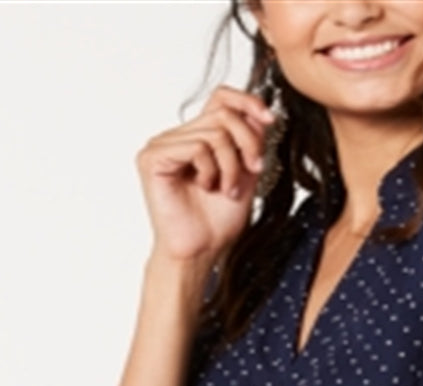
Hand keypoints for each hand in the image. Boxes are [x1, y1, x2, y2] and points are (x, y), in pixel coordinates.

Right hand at [135, 86, 276, 261]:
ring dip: (231, 165)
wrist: (201, 251)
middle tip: (254, 168)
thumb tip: (262, 113)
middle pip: (223, 114)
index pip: (220, 98)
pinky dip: (210, 170)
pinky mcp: (153, 158)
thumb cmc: (217, 222)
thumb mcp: (245, 174)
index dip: (247, 101)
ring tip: (226, 189)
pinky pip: (196, 147)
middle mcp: (177, 137)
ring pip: (213, 132)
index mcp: (197, 137)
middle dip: (247, 143)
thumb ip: (250, 143)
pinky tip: (204, 187)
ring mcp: (161, 145)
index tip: (270, 118)